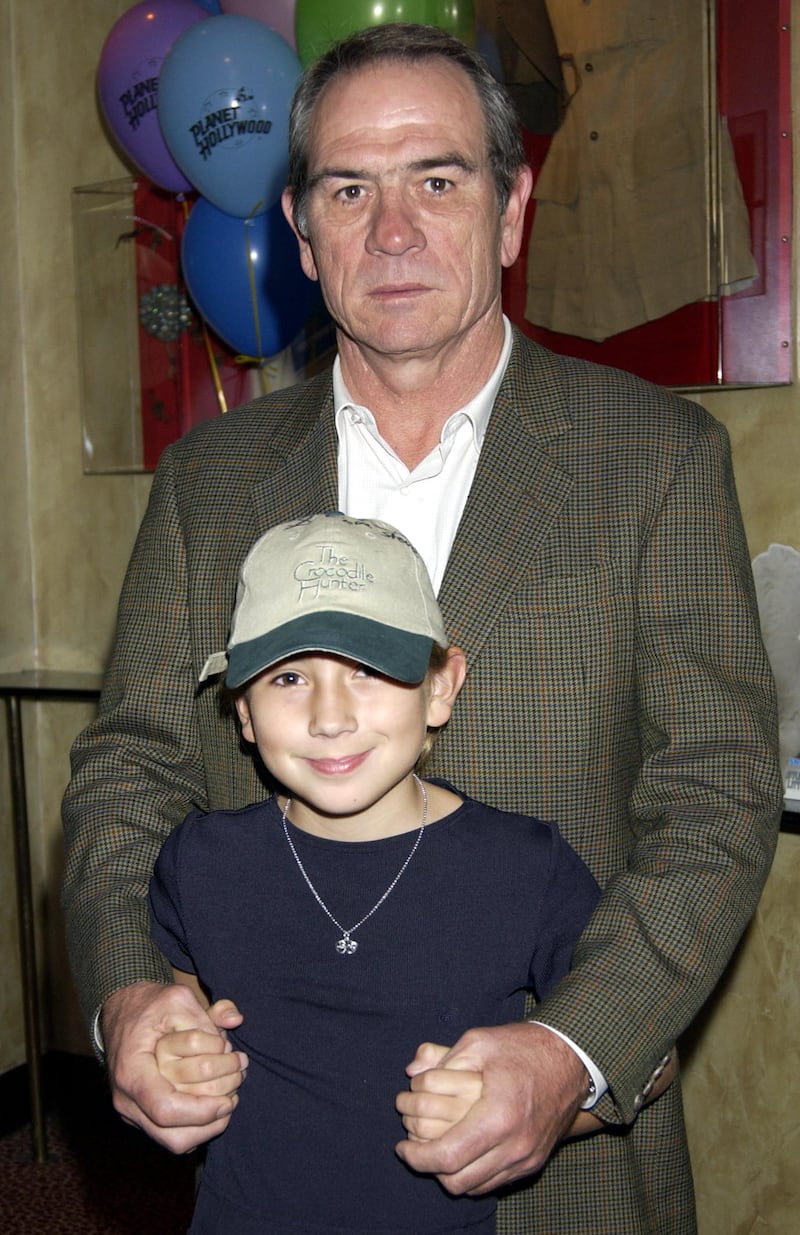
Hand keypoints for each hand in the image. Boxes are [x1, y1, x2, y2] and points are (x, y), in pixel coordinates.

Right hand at [102, 982, 245, 1153]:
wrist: (122, 1013)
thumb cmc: (149, 1007)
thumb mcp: (177, 999)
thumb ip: (206, 1012)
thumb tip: (235, 1020)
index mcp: (132, 1072)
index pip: (165, 1108)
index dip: (201, 1110)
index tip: (228, 1098)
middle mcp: (127, 1100)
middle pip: (172, 1135)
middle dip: (210, 1120)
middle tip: (234, 1094)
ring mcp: (133, 1113)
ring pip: (174, 1143)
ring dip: (207, 1128)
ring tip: (229, 1101)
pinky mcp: (143, 1117)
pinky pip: (173, 1137)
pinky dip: (199, 1128)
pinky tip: (216, 1106)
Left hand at [395, 1022, 587, 1194]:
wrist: (572, 1059)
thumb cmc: (523, 1047)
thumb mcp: (479, 1041)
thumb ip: (441, 1058)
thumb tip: (410, 1072)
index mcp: (499, 1116)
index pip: (447, 1156)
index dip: (417, 1156)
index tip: (401, 1146)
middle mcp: (515, 1146)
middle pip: (457, 1181)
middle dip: (428, 1167)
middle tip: (414, 1146)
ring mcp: (527, 1158)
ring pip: (475, 1187)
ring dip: (449, 1173)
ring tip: (435, 1147)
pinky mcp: (533, 1162)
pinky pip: (493, 1183)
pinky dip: (471, 1174)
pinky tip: (460, 1151)